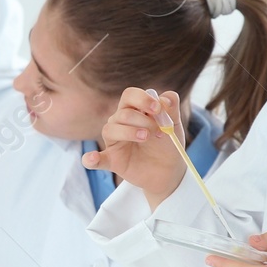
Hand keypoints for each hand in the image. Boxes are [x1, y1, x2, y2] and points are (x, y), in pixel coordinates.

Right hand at [80, 87, 185, 209]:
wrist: (169, 171)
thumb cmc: (167, 145)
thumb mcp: (174, 126)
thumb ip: (171, 109)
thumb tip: (165, 98)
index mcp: (135, 110)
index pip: (130, 95)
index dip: (142, 99)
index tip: (157, 109)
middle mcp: (120, 123)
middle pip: (123, 113)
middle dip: (143, 120)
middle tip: (160, 133)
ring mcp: (115, 142)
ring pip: (110, 129)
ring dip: (129, 132)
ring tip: (145, 138)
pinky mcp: (112, 161)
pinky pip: (97, 160)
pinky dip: (91, 158)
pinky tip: (92, 158)